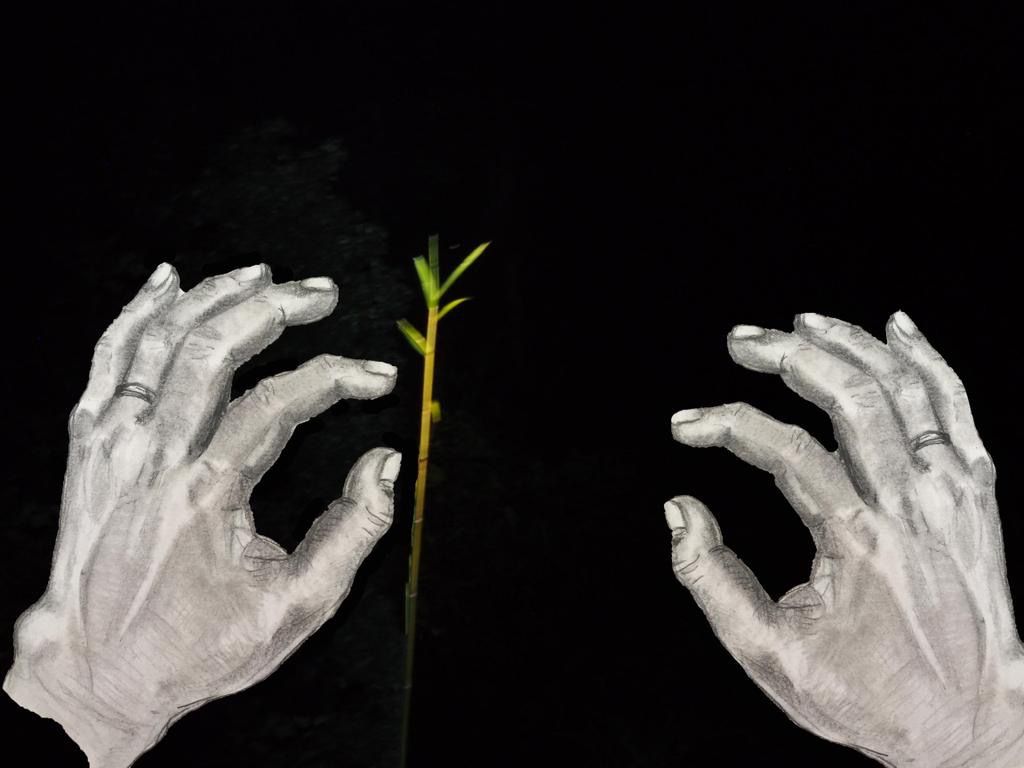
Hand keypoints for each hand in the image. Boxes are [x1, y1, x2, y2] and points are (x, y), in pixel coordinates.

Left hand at [4, 263, 400, 766]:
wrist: (94, 669)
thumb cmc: (196, 644)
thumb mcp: (294, 609)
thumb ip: (351, 533)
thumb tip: (384, 462)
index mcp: (207, 493)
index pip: (280, 402)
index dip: (338, 378)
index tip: (378, 378)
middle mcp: (154, 455)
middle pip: (214, 349)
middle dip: (276, 307)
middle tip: (322, 293)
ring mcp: (113, 442)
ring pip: (161, 339)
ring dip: (215, 295)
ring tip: (263, 274)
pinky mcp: (89, 443)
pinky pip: (110, 356)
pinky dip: (137, 310)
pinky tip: (168, 279)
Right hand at [666, 312, 1023, 766]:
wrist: (975, 723)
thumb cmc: (873, 696)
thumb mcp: (771, 657)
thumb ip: (711, 580)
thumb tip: (679, 511)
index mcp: (858, 542)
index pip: (785, 451)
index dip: (726, 424)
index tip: (687, 424)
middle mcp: (911, 506)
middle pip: (849, 397)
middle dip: (786, 355)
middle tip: (741, 341)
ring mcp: (950, 492)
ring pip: (903, 387)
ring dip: (847, 343)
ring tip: (799, 322)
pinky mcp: (975, 492)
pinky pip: (954, 405)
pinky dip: (926, 358)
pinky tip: (895, 326)